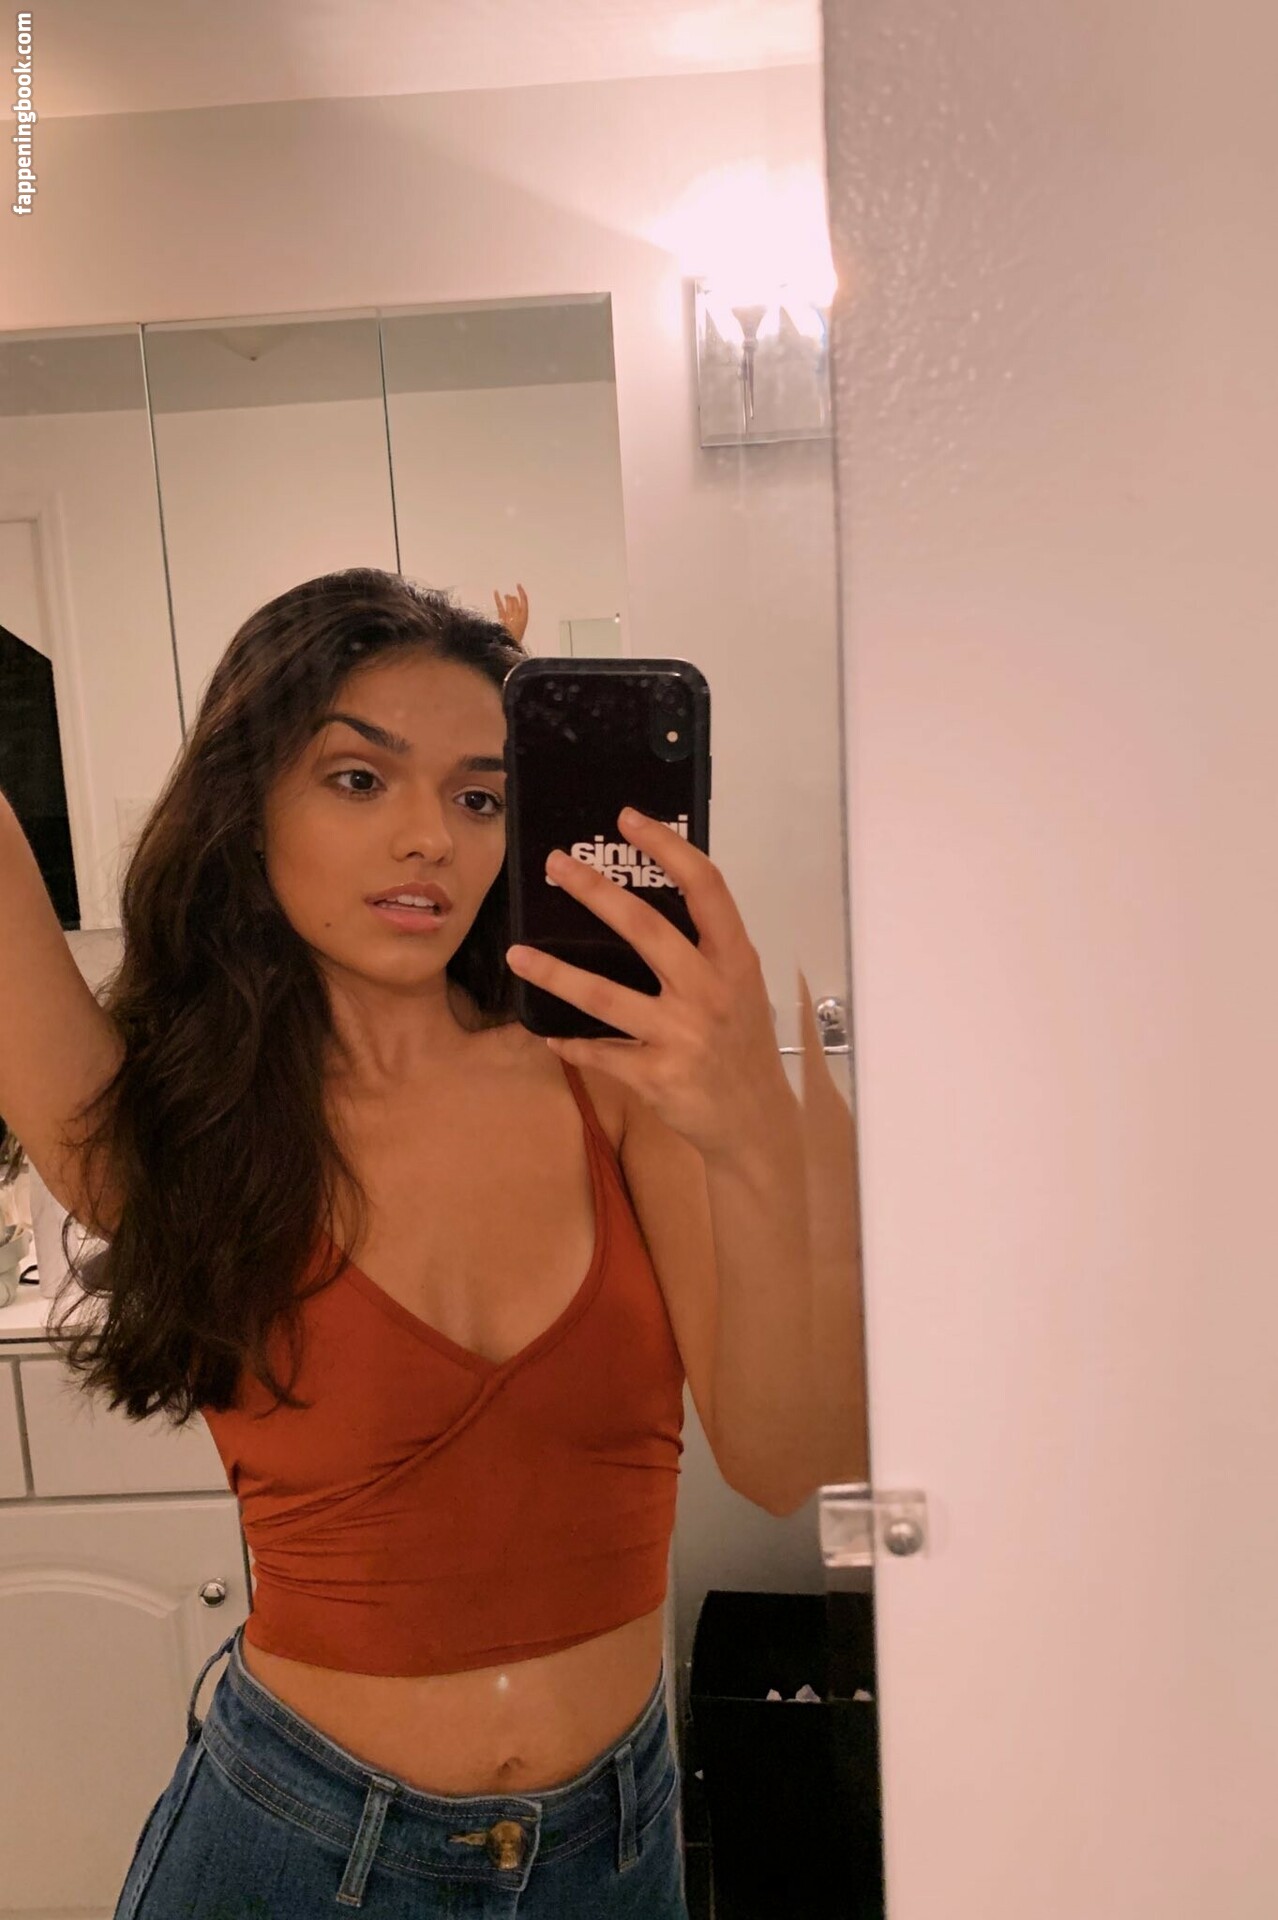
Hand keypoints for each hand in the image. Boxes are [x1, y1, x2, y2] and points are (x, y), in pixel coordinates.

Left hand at [493, 582, 528, 643]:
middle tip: (510, 598)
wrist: (510, 645)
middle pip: (515, 600)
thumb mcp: (521, 626)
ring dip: (507, 597)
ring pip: (508, 601)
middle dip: (512, 598)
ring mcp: (509, 615)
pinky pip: (499, 605)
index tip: (518, 586)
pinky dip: (497, 598)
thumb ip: (519, 616)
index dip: (521, 592)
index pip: (524, 601)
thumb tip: (513, 605)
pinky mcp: (501, 617)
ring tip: (506, 596)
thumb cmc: (516, 637)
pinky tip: (496, 591)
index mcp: (524, 617)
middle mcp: (517, 615)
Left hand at [504, 809, 789, 1162]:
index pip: (706, 887)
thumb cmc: (742, 1045)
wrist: (756, 1123)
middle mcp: (710, 991)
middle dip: (596, 891)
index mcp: (735, 960)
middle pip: (646, 928)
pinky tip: (548, 1033)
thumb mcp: (740, 988)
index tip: (628, 819)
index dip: (668, 848)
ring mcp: (683, 1035)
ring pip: (605, 995)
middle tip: (556, 864)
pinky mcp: (657, 1077)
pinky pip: (601, 1052)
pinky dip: (571, 1043)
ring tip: (517, 953)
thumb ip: (704, 950)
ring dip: (554, 973)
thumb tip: (642, 903)